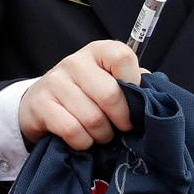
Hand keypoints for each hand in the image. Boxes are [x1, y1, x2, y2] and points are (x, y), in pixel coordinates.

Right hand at [17, 40, 140, 148]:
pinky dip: (83, 142)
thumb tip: (153, 93)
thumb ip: (132, 83)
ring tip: (101, 134)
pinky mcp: (40, 104)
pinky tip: (83, 139)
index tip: (133, 101)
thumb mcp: (108, 81)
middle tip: (120, 128)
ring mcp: (55, 82)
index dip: (134, 84)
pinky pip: (72, 130)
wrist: (40, 104)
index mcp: (97, 51)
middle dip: (121, 120)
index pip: (123, 58)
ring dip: (102, 135)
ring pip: (92, 118)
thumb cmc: (84, 93)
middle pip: (110, 95)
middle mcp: (74, 62)